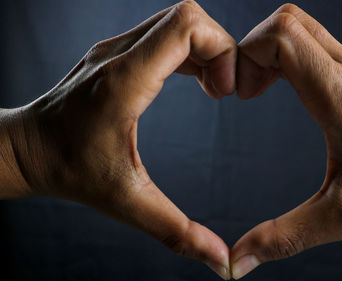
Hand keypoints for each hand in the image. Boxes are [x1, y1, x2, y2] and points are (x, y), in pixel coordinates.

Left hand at [0, 1, 235, 278]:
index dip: (221, 51)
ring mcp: (115, 48)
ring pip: (177, 20)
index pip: (186, 27)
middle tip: (225, 91)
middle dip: (220, 48)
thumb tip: (221, 262)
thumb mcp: (127, 203)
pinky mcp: (116, 52)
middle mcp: (119, 55)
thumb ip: (178, 233)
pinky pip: (164, 33)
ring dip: (206, 48)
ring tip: (215, 88)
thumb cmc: (69, 171)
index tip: (225, 93)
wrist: (25, 150)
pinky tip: (195, 82)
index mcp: (125, 83)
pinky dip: (190, 50)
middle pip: (187, 16)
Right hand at [230, 4, 341, 278]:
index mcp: (339, 99)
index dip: (248, 56)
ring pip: (296, 23)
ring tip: (257, 90)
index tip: (241, 96)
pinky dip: (281, 52)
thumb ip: (286, 237)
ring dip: (266, 49)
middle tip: (245, 93)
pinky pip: (307, 37)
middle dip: (251, 51)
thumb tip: (237, 262)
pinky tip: (280, 87)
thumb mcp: (341, 218)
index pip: (284, 38)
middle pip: (285, 21)